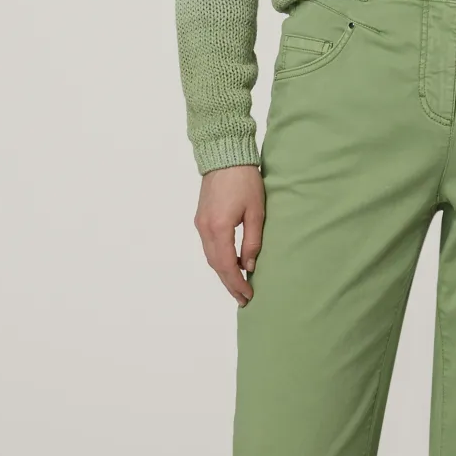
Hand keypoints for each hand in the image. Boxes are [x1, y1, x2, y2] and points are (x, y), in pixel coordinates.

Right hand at [194, 164, 265, 304]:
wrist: (225, 156)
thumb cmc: (244, 180)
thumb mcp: (256, 212)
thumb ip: (252, 241)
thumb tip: (249, 266)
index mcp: (219, 228)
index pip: (226, 265)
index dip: (237, 283)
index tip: (248, 295)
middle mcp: (205, 229)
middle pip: (215, 265)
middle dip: (229, 283)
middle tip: (243, 298)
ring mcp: (200, 224)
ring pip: (210, 257)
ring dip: (223, 273)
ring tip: (237, 286)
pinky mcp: (200, 219)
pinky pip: (208, 246)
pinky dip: (218, 259)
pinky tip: (230, 264)